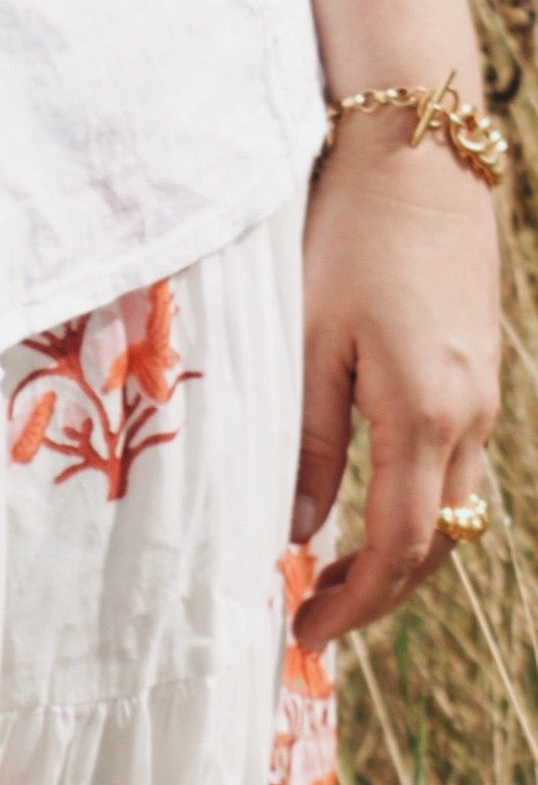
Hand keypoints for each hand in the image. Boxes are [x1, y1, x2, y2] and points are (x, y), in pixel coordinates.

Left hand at [290, 112, 500, 650]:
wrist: (421, 150)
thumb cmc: (351, 237)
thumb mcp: (308, 345)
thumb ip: (305, 445)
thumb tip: (299, 531)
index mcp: (425, 415)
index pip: (401, 546)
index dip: (355, 603)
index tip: (307, 634)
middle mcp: (469, 415)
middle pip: (438, 544)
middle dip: (379, 595)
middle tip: (316, 621)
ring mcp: (484, 396)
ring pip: (456, 511)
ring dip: (403, 557)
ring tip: (336, 578)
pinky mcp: (480, 375)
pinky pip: (458, 470)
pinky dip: (419, 510)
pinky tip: (370, 512)